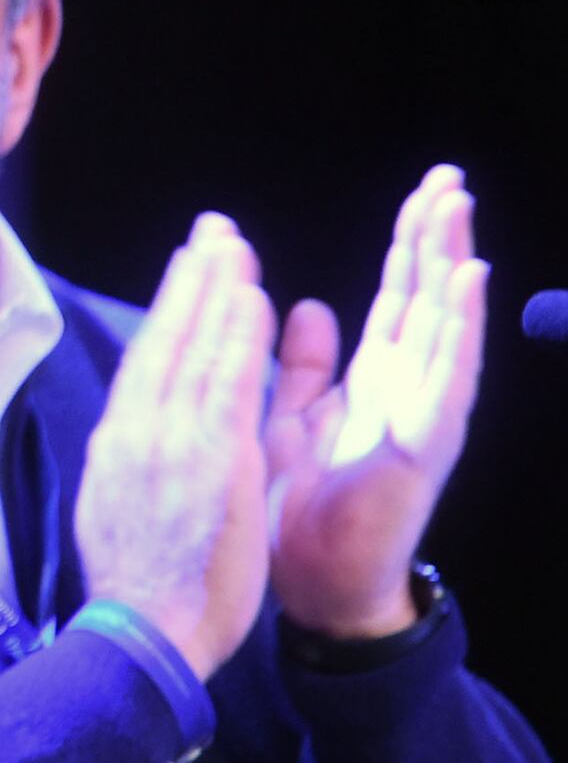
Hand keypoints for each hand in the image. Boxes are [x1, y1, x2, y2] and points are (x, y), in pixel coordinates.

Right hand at [73, 215, 274, 678]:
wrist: (141, 628)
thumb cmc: (135, 583)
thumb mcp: (110, 505)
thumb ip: (127, 460)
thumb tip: (130, 431)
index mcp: (116, 441)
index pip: (145, 359)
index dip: (168, 310)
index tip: (186, 271)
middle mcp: (138, 428)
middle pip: (166, 338)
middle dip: (191, 281)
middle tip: (212, 232)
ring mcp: (173, 439)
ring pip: (197, 348)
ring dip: (217, 291)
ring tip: (234, 246)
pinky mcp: (211, 458)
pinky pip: (228, 382)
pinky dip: (238, 337)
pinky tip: (254, 300)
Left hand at [265, 166, 488, 638]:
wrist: (315, 583)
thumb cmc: (303, 505)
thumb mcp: (294, 416)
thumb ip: (306, 364)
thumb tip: (313, 304)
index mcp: (377, 378)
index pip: (400, 295)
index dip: (411, 245)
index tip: (425, 192)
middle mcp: (408, 389)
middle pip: (428, 297)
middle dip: (439, 238)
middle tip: (450, 180)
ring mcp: (423, 414)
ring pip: (445, 324)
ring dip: (454, 266)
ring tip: (459, 212)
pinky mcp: (423, 443)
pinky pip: (447, 376)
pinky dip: (458, 328)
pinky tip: (467, 283)